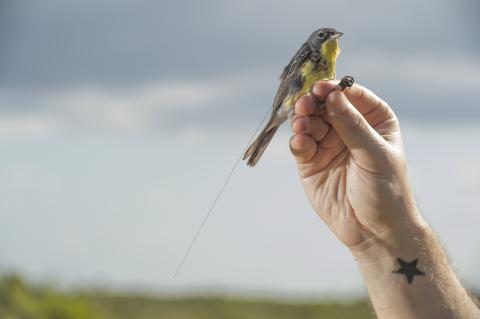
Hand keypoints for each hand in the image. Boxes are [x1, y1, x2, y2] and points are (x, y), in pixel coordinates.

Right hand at [290, 81, 423, 251]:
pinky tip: (300, 140)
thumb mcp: (374, 154)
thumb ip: (352, 125)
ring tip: (301, 123)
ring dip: (303, 120)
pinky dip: (298, 140)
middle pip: (326, 106)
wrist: (373, 231)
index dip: (336, 90)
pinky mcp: (311, 163)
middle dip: (314, 103)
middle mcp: (348, 129)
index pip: (351, 96)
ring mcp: (328, 145)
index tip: (322, 88)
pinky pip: (301, 145)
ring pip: (310, 123)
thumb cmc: (385, 190)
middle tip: (306, 104)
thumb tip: (333, 95)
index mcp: (373, 120)